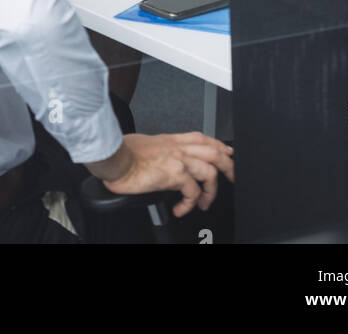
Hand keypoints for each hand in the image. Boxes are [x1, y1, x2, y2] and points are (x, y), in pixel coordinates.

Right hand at [90, 132, 233, 218]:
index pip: (202, 138)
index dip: (219, 145)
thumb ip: (157, 151)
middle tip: (233, 178)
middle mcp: (177, 147)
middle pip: (215, 151)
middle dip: (229, 165)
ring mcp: (178, 159)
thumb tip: (158, 159)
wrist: (115, 159)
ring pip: (210, 171)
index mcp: (171, 140)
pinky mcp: (174, 174)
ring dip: (212, 191)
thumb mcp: (144, 144)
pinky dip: (190, 204)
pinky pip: (193, 191)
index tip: (227, 152)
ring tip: (205, 203)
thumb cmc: (123, 153)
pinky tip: (181, 209)